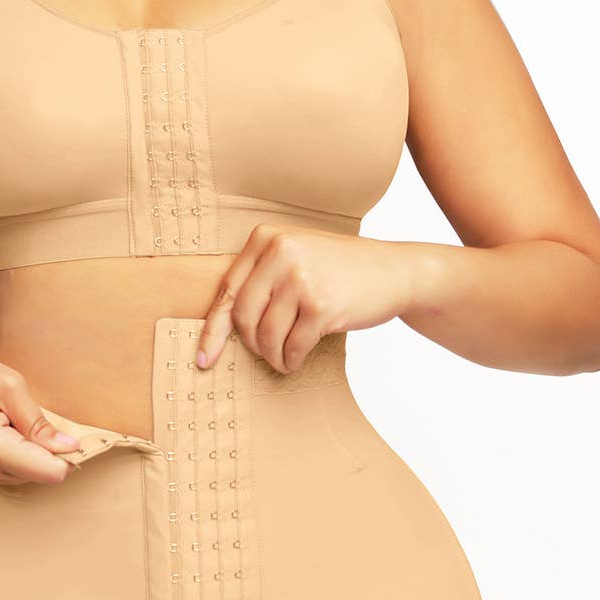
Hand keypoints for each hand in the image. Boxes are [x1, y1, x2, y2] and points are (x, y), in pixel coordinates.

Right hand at [0, 349, 80, 485]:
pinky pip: (11, 471)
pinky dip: (16, 452)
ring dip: (30, 450)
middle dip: (46, 449)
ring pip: (27, 474)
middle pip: (40, 475)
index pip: (49, 472)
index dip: (66, 454)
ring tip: (9, 419)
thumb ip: (39, 421)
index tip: (67, 432)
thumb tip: (69, 447)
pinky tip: (2, 428)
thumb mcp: (6, 384)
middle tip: (29, 415)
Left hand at [195, 224, 416, 373]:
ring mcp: (300, 278)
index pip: (228, 292)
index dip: (212, 331)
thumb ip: (262, 277)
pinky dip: (291, 361)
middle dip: (253, 345)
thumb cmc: (340, 271)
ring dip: (273, 357)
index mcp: (267, 239)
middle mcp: (281, 253)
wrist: (395, 272)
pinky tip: (297, 360)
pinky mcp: (320, 305)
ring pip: (266, 336)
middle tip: (267, 353)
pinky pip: (291, 347)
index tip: (203, 360)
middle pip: (243, 318)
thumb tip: (219, 326)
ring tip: (285, 358)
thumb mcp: (297, 256)